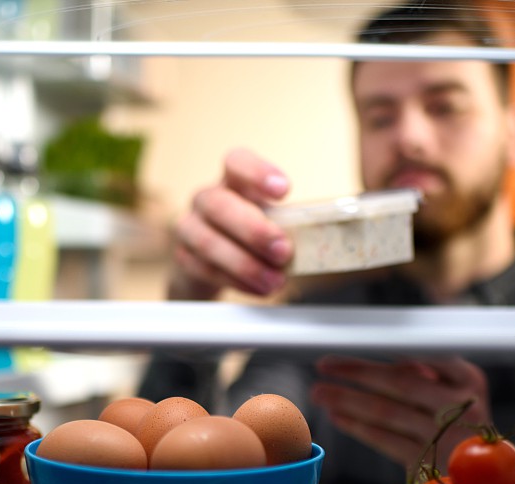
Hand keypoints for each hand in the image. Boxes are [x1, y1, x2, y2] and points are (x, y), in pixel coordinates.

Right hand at [168, 148, 293, 300]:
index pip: (237, 163)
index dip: (257, 173)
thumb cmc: (250, 236)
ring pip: (209, 242)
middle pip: (219, 204)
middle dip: (254, 230)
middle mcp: (206, 199)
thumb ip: (291, 222)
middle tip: (283, 251)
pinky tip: (259, 288)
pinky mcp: (184, 258)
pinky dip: (237, 281)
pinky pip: (206, 270)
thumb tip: (330, 235)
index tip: (284, 190)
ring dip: (246, 264)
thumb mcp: (271, 220)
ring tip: (275, 280)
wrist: (212, 265)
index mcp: (232, 181)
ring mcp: (189, 228)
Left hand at [309, 354, 492, 468]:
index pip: (418, 356)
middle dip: (356, 372)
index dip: (383, 350)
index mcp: (469, 379)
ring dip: (347, 399)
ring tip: (320, 392)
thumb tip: (391, 359)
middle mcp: (462, 405)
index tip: (349, 345)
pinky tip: (338, 416)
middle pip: (399, 381)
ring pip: (387, 411)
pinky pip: (386, 439)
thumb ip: (426, 373)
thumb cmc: (462, 426)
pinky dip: (358, 426)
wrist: (488, 477)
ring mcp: (447, 435)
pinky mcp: (432, 463)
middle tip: (324, 365)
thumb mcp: (457, 393)